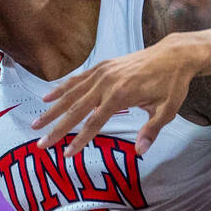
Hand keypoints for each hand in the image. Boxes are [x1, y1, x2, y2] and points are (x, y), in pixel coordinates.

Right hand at [33, 37, 201, 156]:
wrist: (174, 55)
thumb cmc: (172, 84)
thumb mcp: (167, 110)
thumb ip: (151, 130)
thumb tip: (140, 151)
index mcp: (121, 95)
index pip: (94, 123)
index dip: (80, 140)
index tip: (67, 155)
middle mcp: (107, 83)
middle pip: (76, 109)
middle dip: (56, 128)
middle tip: (40, 144)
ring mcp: (103, 72)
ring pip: (71, 93)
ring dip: (52, 109)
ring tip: (36, 124)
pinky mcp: (103, 66)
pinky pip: (77, 79)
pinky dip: (61, 88)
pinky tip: (47, 96)